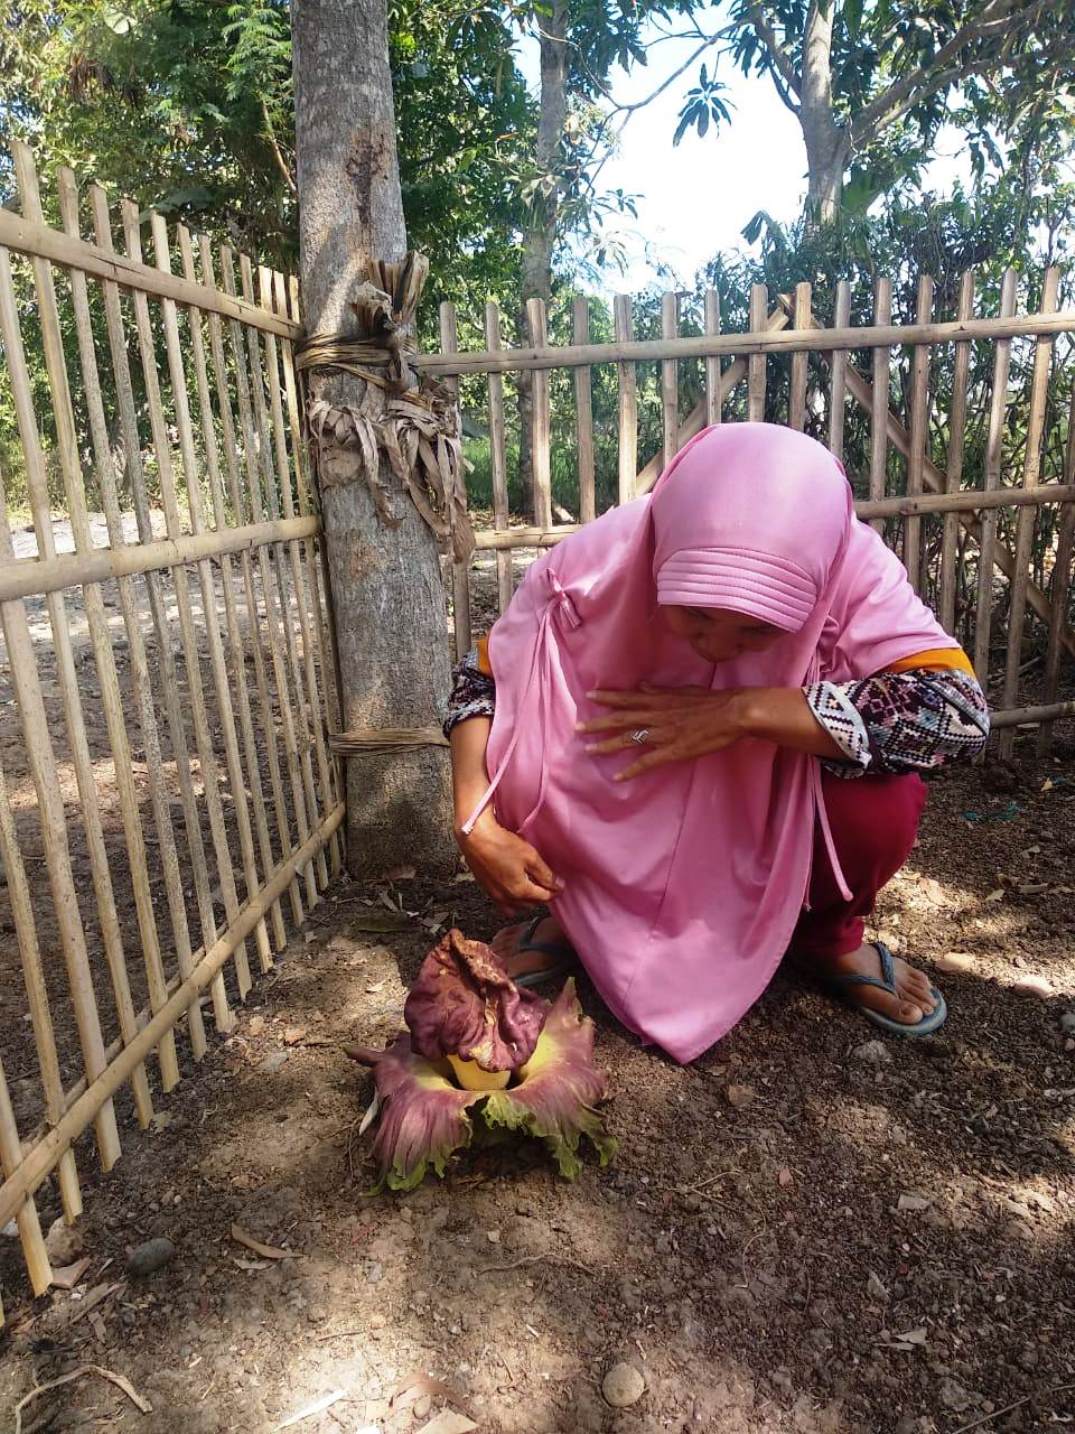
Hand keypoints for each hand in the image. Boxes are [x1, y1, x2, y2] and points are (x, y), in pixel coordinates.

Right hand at [456, 817, 562, 916]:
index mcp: (520, 891)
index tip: (561, 886)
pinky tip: (514, 888)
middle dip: (541, 896)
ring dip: (526, 901)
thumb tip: (558, 885)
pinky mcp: (487, 890)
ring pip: (517, 907)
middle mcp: (507, 898)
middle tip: (547, 885)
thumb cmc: (501, 844)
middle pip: (531, 904)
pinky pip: (504, 904)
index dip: (554, 892)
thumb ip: (545, 874)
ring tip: (531, 887)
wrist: (475, 838)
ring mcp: (495, 896)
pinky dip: (512, 901)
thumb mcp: (530, 856)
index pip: (544, 897)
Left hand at [578, 683, 746, 780]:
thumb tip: (643, 686)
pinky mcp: (673, 751)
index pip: (628, 698)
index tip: (590, 696)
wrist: (732, 713)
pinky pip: (647, 762)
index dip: (608, 697)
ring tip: (589, 750)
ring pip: (628, 740)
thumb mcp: (683, 691)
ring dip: (607, 745)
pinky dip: (631, 770)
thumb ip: (661, 691)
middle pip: (621, 720)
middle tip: (578, 728)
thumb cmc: (711, 701)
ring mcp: (663, 734)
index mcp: (659, 700)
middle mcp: (656, 716)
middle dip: (598, 724)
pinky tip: (618, 777)